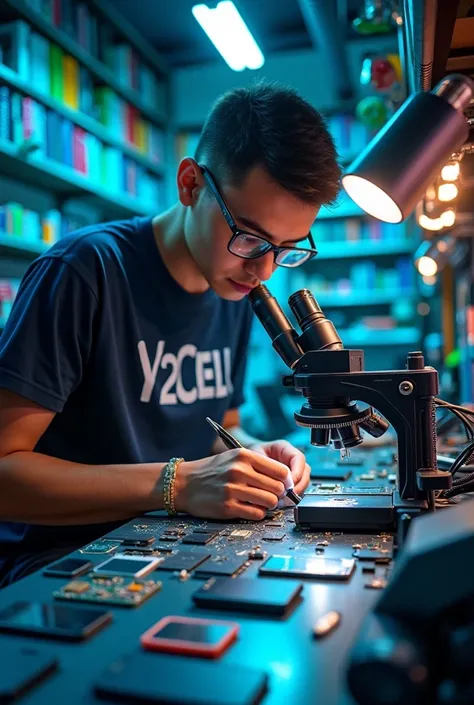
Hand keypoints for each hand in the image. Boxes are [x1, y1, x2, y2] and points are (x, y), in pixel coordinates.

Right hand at [173, 448, 288, 520]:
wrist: (183, 483)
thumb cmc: (211, 470)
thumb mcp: (233, 457)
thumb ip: (258, 465)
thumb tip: (286, 480)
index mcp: (243, 455)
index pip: (280, 470)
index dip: (285, 480)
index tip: (283, 485)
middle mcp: (239, 471)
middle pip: (278, 487)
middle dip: (278, 494)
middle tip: (271, 496)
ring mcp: (233, 489)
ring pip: (270, 501)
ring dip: (269, 504)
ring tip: (261, 502)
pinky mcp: (228, 507)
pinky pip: (257, 513)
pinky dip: (258, 513)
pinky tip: (250, 508)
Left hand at [249, 439, 309, 506]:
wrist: (243, 463)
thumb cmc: (248, 457)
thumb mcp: (255, 457)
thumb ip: (266, 465)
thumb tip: (278, 479)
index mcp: (284, 448)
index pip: (298, 458)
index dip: (297, 472)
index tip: (290, 483)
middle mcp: (290, 459)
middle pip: (305, 472)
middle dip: (299, 485)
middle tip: (289, 495)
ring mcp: (292, 471)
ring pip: (303, 482)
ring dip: (296, 492)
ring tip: (284, 500)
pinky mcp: (290, 482)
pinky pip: (297, 489)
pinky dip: (291, 496)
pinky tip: (283, 501)